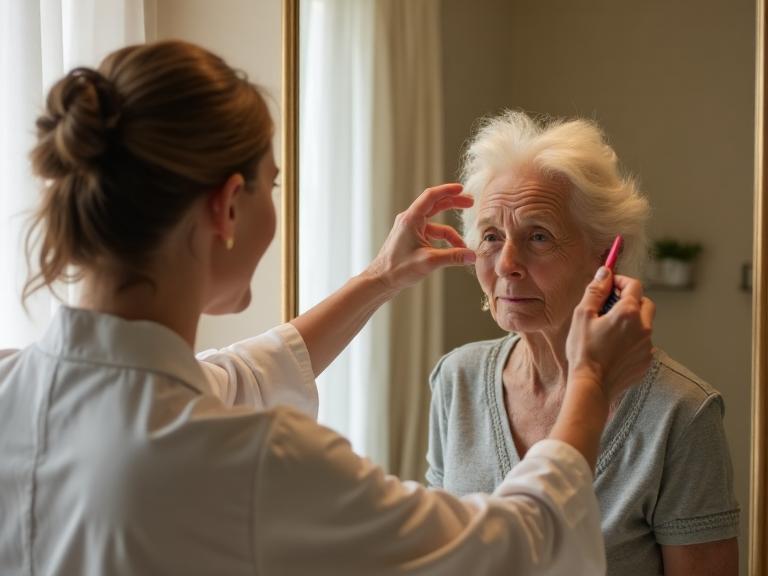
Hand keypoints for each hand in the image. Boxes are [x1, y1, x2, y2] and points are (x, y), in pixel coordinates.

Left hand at [363, 183, 475, 293]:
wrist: (381, 280)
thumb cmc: (398, 269)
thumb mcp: (429, 261)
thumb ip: (453, 257)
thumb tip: (472, 255)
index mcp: (411, 219)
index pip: (431, 196)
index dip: (447, 190)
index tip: (462, 189)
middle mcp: (409, 220)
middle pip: (435, 205)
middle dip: (453, 204)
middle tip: (470, 203)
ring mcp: (410, 229)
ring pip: (436, 225)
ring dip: (451, 235)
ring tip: (463, 248)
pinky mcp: (411, 239)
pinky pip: (431, 235)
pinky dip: (443, 242)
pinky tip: (451, 253)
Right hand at [566, 267, 654, 403]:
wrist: (591, 386)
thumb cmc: (584, 350)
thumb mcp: (583, 315)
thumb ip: (596, 291)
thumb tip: (605, 272)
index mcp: (629, 312)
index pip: (634, 285)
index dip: (621, 281)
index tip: (609, 285)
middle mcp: (644, 327)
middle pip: (645, 303)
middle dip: (631, 301)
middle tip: (611, 307)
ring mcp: (648, 346)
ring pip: (644, 325)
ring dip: (631, 322)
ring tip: (609, 332)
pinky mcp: (646, 361)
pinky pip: (642, 343)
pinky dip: (632, 341)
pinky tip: (613, 349)